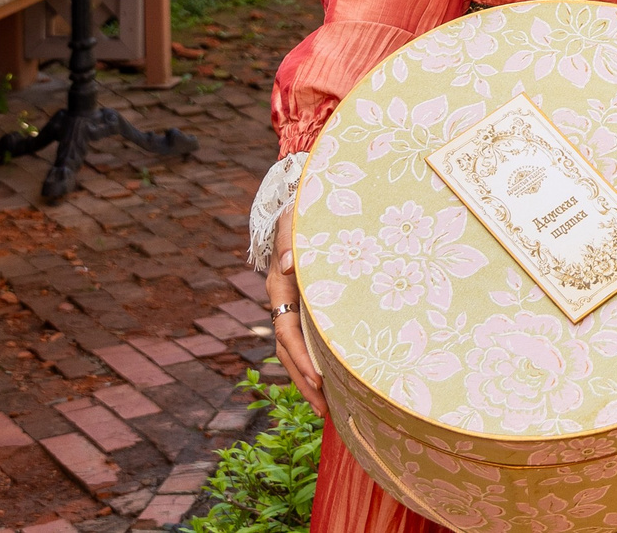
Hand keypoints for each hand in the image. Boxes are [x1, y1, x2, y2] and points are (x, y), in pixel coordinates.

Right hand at [266, 209, 324, 416]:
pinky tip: (335, 382)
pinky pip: (309, 340)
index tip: (318, 378)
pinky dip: (319, 363)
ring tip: (330, 408)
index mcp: (281, 287)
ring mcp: (295, 307)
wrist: (301, 208)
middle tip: (325, 409)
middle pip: (289, 351)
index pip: (287, 331)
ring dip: (310, 380)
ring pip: (297, 351)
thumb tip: (285, 265)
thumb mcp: (294, 221)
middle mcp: (284, 302)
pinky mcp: (309, 308)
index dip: (302, 357)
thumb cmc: (303, 213)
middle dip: (305, 382)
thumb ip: (289, 240)